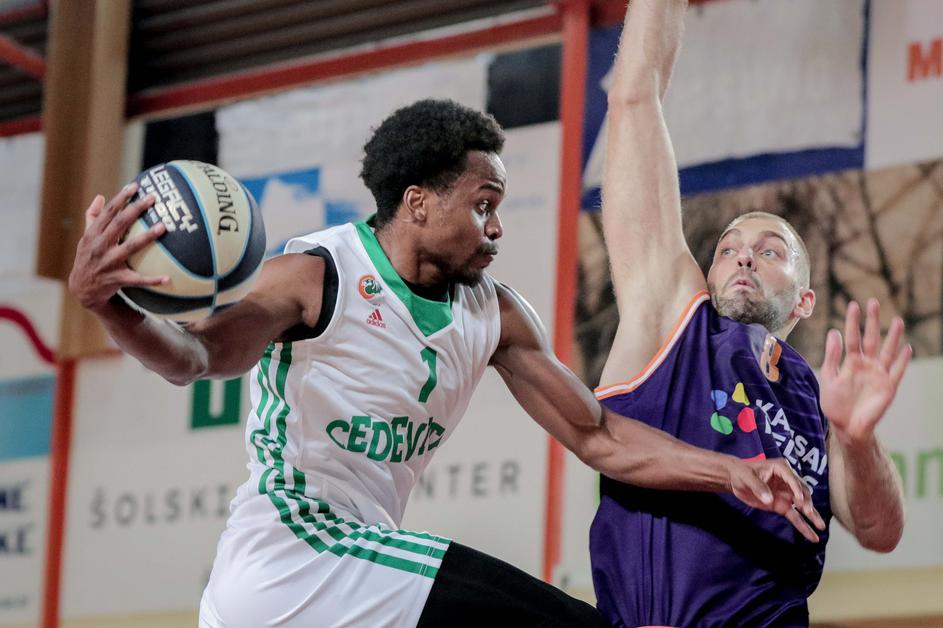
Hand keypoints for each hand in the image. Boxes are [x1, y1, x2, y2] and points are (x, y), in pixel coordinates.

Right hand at [68, 183, 166, 312]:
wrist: (81, 289)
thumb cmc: (87, 258)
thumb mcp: (86, 237)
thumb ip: (92, 217)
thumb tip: (100, 196)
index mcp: (93, 234)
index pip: (109, 212)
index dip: (121, 198)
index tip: (135, 186)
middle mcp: (100, 246)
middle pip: (119, 224)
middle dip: (136, 209)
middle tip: (153, 198)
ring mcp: (108, 263)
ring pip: (129, 247)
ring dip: (146, 237)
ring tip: (163, 227)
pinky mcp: (116, 279)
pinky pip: (137, 279)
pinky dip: (152, 280)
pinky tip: (168, 278)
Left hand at [728, 457, 825, 542]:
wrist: (735, 480)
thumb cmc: (742, 473)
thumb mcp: (747, 477)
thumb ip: (758, 487)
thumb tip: (770, 500)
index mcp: (781, 468)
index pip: (792, 478)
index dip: (796, 488)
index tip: (799, 500)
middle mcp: (788, 481)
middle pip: (802, 492)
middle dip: (806, 502)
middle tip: (808, 511)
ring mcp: (787, 494)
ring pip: (803, 505)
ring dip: (811, 516)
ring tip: (820, 527)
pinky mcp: (783, 506)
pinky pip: (795, 516)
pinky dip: (803, 525)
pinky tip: (812, 535)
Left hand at [819, 299, 911, 445]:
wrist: (846, 427)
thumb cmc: (835, 404)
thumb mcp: (828, 378)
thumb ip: (831, 356)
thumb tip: (833, 332)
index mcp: (850, 362)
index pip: (852, 338)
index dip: (852, 322)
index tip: (852, 304)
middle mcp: (866, 365)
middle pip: (871, 339)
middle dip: (872, 322)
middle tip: (873, 302)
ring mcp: (879, 375)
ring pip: (887, 351)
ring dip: (892, 337)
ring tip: (897, 320)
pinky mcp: (888, 387)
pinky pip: (897, 371)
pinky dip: (902, 360)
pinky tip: (906, 348)